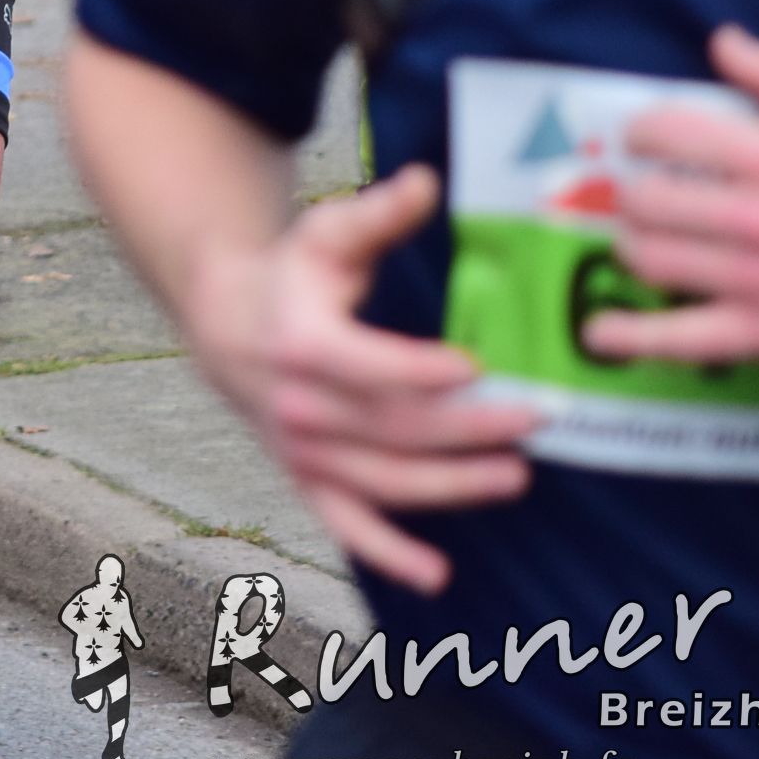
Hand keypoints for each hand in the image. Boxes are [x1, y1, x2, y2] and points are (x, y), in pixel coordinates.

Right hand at [190, 166, 538, 595]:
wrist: (224, 320)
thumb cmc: (292, 274)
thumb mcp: (326, 234)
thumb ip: (378, 214)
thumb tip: (429, 181)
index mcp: (300, 341)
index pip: (367, 367)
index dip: (423, 372)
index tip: (479, 368)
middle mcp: (296, 404)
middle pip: (392, 429)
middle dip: (467, 430)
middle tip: (535, 420)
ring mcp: (300, 448)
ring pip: (383, 480)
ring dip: (451, 486)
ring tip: (516, 476)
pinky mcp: (305, 477)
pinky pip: (346, 523)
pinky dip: (388, 553)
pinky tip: (438, 576)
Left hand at [584, 27, 758, 368]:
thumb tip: (722, 42)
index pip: (666, 132)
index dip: (642, 131)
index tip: (645, 139)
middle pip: (644, 198)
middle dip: (635, 191)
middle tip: (646, 192)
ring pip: (648, 258)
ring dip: (635, 245)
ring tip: (646, 237)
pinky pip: (680, 339)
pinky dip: (632, 337)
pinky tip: (600, 331)